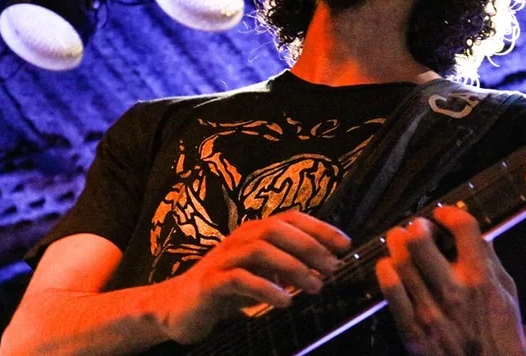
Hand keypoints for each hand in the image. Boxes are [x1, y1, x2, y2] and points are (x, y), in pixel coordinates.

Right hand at [153, 210, 350, 343]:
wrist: (179, 306)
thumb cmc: (227, 289)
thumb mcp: (261, 273)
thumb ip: (287, 266)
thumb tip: (327, 266)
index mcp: (253, 233)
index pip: (290, 219)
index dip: (319, 227)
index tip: (345, 244)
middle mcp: (238, 239)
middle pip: (276, 229)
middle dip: (309, 246)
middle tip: (334, 268)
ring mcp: (222, 259)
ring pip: (260, 250)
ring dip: (292, 267)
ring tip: (316, 287)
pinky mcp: (210, 283)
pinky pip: (239, 279)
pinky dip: (265, 288)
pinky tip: (285, 301)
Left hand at [375, 205, 525, 355]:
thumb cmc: (500, 331)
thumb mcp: (507, 291)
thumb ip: (489, 258)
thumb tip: (471, 229)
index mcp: (481, 279)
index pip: (463, 228)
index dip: (449, 213)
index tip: (442, 214)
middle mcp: (455, 292)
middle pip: (420, 240)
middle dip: (416, 226)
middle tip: (416, 227)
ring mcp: (431, 312)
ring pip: (400, 261)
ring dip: (397, 245)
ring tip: (400, 242)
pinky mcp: (414, 332)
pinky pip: (391, 294)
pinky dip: (385, 272)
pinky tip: (388, 266)